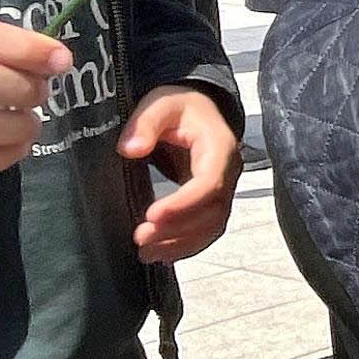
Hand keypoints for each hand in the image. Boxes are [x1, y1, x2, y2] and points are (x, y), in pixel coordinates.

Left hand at [121, 85, 241, 263]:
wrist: (199, 109)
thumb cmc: (180, 105)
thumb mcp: (160, 103)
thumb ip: (145, 123)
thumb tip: (131, 149)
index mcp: (220, 148)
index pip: (209, 184)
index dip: (183, 204)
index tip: (151, 215)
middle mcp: (228, 173)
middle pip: (212, 212)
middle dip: (177, 230)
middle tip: (141, 238)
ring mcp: (223, 190)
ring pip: (211, 226)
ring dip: (180, 244)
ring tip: (146, 253)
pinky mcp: (213, 202)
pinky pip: (207, 229)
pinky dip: (186, 245)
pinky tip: (163, 255)